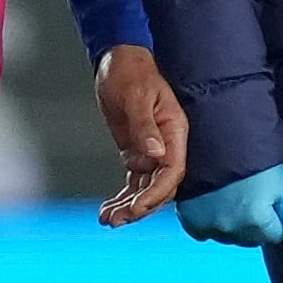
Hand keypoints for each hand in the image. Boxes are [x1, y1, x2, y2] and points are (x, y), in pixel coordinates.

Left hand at [92, 44, 186, 225]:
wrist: (119, 62)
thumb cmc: (130, 73)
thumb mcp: (136, 96)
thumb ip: (145, 126)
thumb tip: (156, 154)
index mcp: (174, 131)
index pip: (172, 171)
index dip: (157, 192)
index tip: (137, 206)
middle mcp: (166, 145)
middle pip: (160, 186)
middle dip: (140, 206)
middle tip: (117, 219)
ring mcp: (152, 152)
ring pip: (145, 189)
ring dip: (129, 207)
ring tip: (108, 220)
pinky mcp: (136, 153)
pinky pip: (133, 182)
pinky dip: (122, 197)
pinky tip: (107, 211)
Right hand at [177, 163, 282, 249]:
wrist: (216, 140)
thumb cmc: (255, 160)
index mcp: (257, 223)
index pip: (275, 236)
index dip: (274, 217)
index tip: (267, 198)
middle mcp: (232, 230)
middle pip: (252, 239)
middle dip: (254, 223)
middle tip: (250, 195)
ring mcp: (209, 228)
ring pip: (230, 237)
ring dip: (233, 223)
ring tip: (231, 196)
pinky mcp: (190, 222)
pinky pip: (205, 233)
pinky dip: (210, 222)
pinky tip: (213, 202)